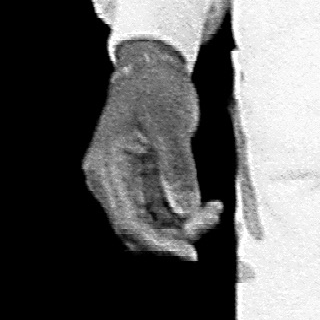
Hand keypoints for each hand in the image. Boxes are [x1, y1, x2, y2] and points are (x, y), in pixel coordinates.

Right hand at [81, 39, 223, 260]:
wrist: (150, 68)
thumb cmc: (156, 89)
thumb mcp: (170, 124)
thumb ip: (177, 168)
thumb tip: (185, 208)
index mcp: (107, 168)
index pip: (129, 222)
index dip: (159, 242)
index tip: (191, 251)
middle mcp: (109, 181)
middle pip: (137, 229)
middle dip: (174, 235)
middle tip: (210, 219)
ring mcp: (123, 183)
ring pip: (148, 224)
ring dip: (180, 227)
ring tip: (211, 210)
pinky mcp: (139, 181)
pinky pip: (157, 211)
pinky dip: (180, 214)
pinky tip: (203, 206)